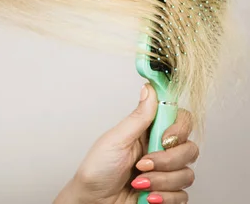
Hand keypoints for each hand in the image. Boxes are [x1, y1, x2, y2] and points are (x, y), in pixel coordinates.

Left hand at [55, 84, 198, 203]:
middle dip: (166, 160)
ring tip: (138, 183)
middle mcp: (159, 150)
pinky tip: (146, 196)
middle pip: (189, 149)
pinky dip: (163, 197)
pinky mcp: (167, 194)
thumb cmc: (97, 169)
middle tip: (142, 164)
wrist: (93, 201)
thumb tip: (149, 88)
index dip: (179, 129)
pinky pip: (182, 195)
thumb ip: (138, 117)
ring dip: (160, 181)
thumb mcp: (116, 139)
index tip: (165, 137)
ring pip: (186, 174)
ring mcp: (164, 173)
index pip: (179, 121)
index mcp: (147, 132)